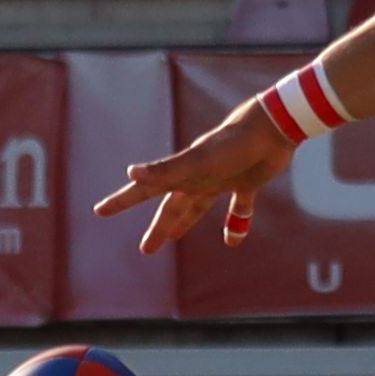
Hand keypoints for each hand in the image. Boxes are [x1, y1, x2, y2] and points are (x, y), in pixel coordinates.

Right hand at [91, 101, 298, 252]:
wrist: (274, 126)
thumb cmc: (234, 143)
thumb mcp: (197, 161)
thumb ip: (166, 170)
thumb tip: (131, 174)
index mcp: (182, 173)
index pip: (145, 190)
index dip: (123, 201)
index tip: (100, 210)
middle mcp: (199, 177)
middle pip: (173, 207)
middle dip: (158, 227)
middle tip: (145, 249)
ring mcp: (222, 179)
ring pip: (198, 207)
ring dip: (185, 223)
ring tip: (174, 238)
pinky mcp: (247, 182)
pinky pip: (239, 208)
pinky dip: (236, 223)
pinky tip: (233, 241)